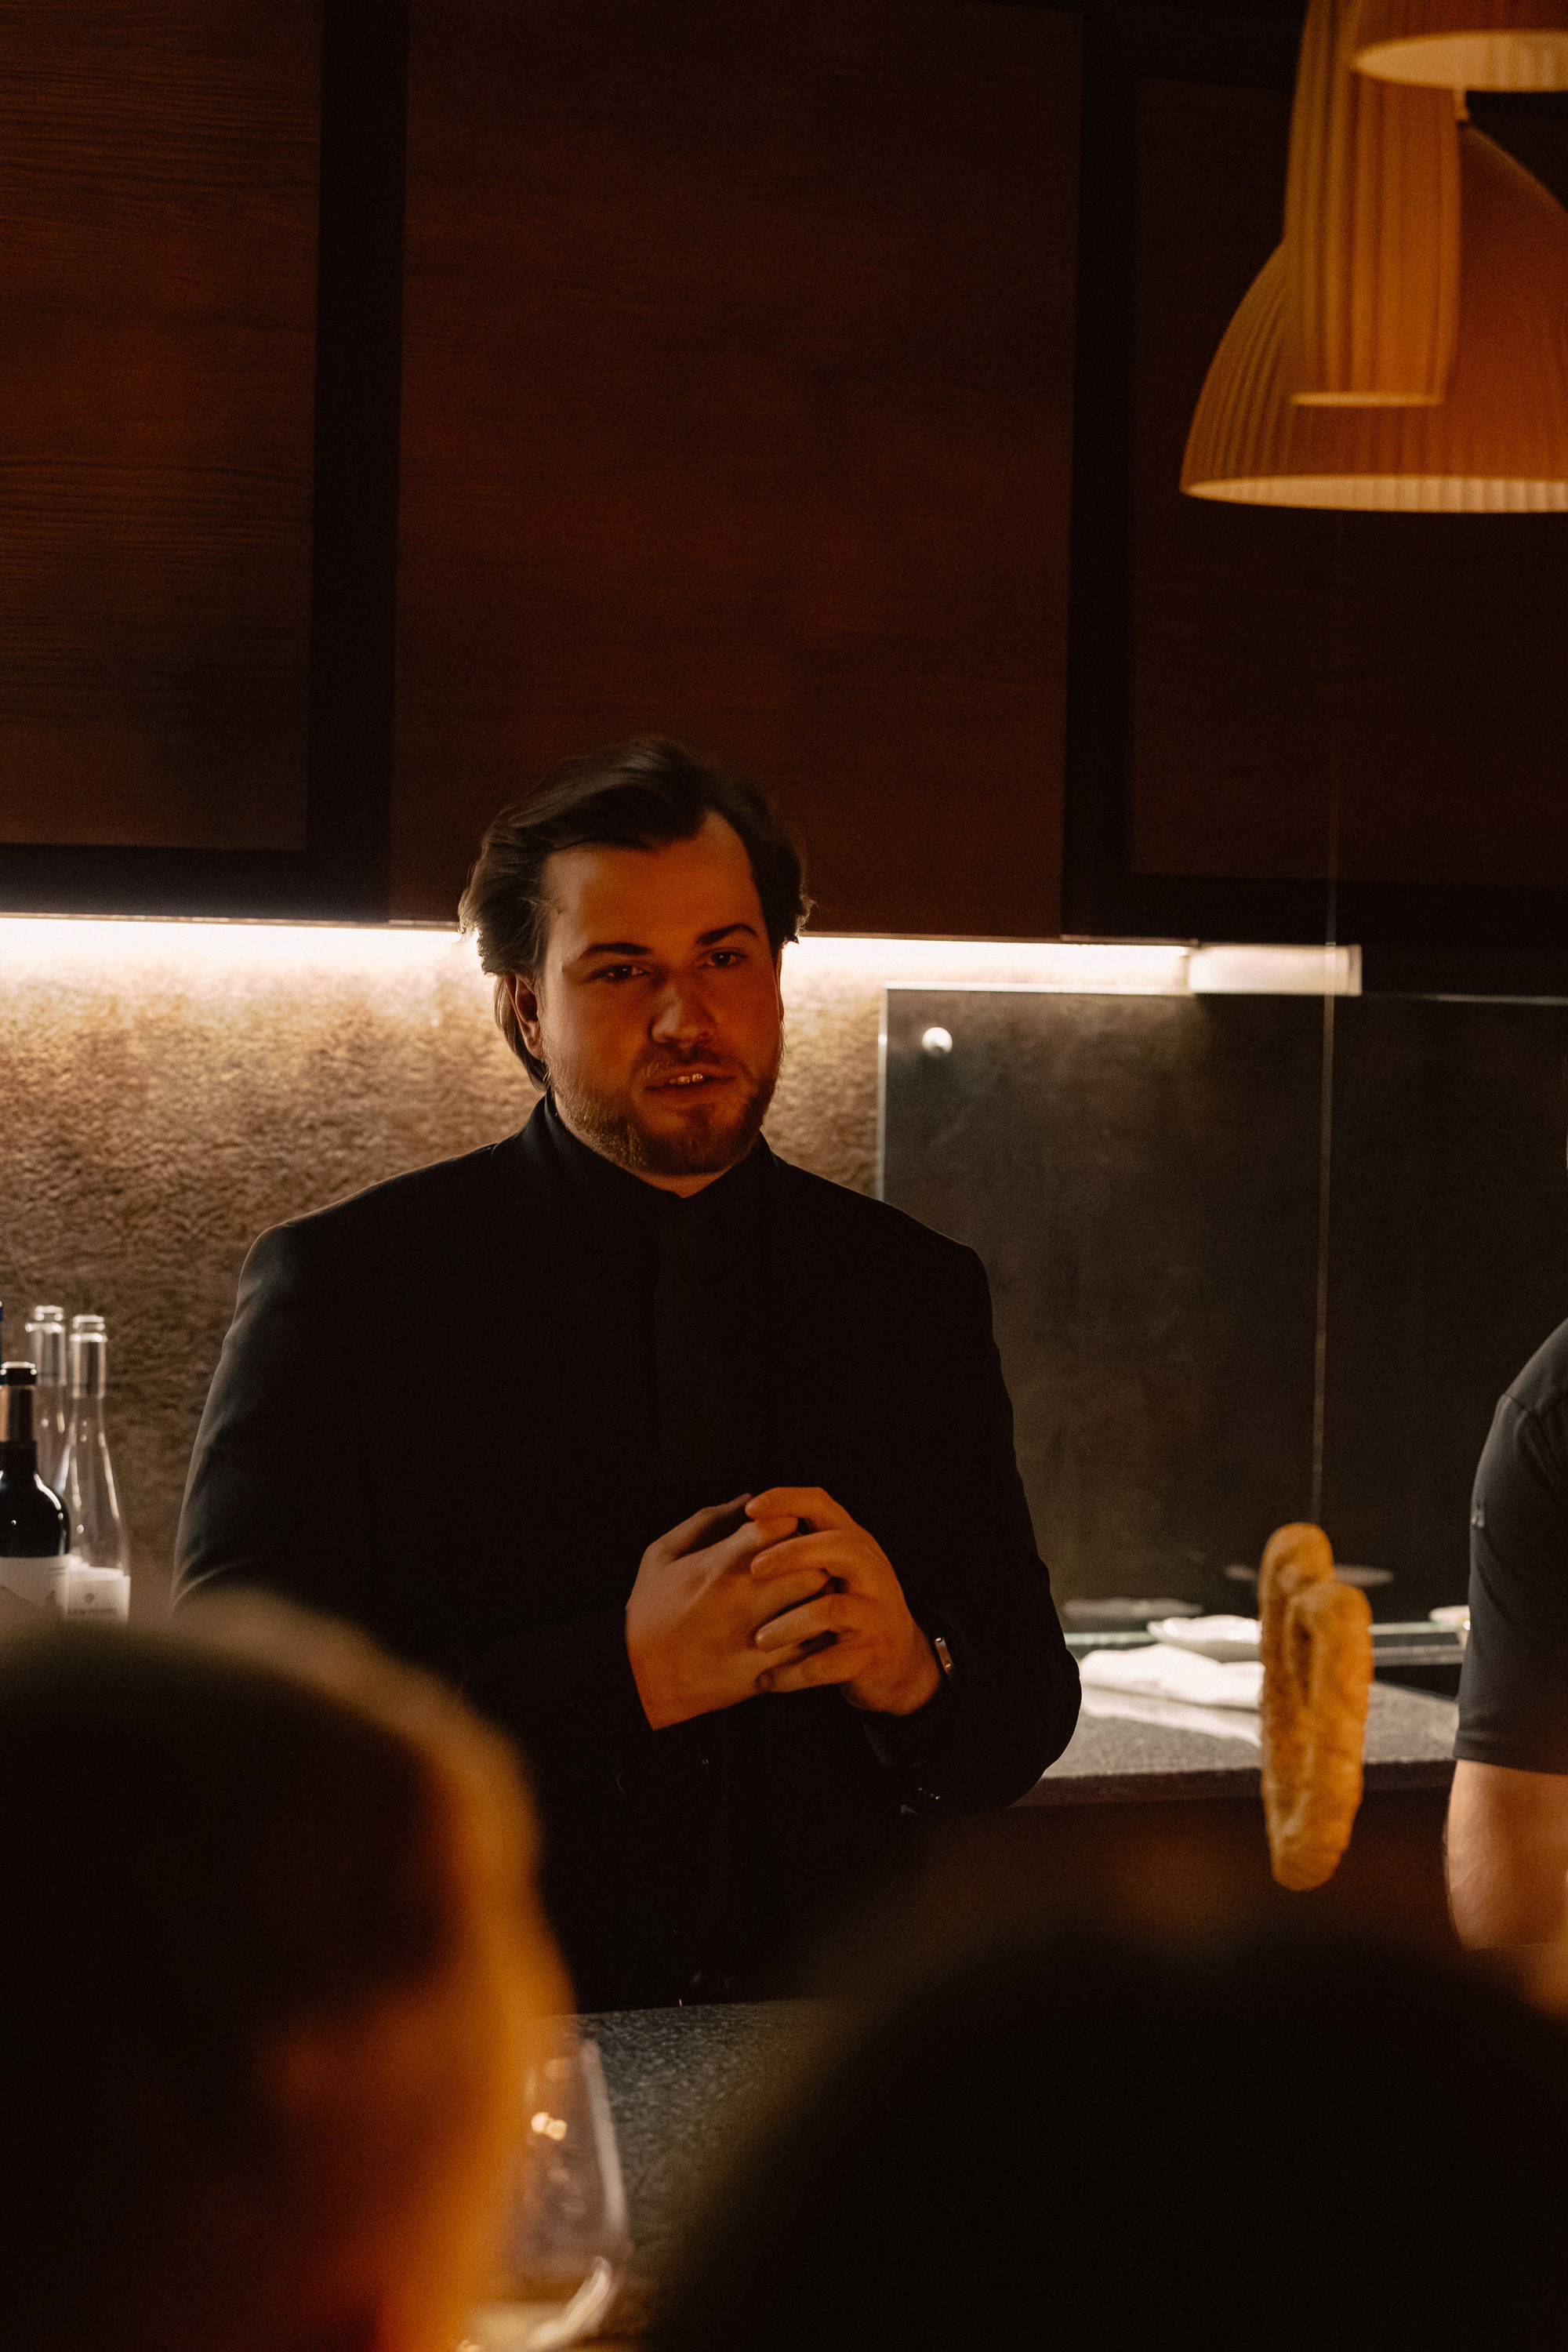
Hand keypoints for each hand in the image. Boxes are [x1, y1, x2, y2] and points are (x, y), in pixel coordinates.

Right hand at [625, 1495, 825, 1729]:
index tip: (788, 1532)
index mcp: (719, 1564)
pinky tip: (808, 1632)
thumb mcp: (662, 1554)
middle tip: (811, 1564)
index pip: (782, 1526)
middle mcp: (741, 1598)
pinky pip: (809, 1651)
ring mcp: (754, 1637)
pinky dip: (816, 1638)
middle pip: (810, 1565)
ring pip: (817, 1608)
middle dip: (816, 1560)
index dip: (793, 1524)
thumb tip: (746, 1497)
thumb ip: (705, 1520)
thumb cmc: (648, 1610)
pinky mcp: (762, 1672)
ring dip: (821, 1599)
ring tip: (812, 1597)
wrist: (636, 1677)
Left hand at [745, 1486, 941, 1716]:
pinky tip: (766, 1680)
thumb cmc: (848, 1607)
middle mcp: (870, 1572)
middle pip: (837, 1547)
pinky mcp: (870, 1654)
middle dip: (792, 1554)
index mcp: (854, 1544)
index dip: (787, 1500)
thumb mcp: (832, 1568)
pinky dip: (794, 1673)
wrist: (898, 1662)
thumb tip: (741, 1512)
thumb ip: (801, 1543)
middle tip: (754, 1568)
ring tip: (758, 1639)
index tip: (751, 1509)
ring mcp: (874, 1613)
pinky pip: (829, 1663)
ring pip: (832, 1609)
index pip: (823, 1505)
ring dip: (789, 1624)